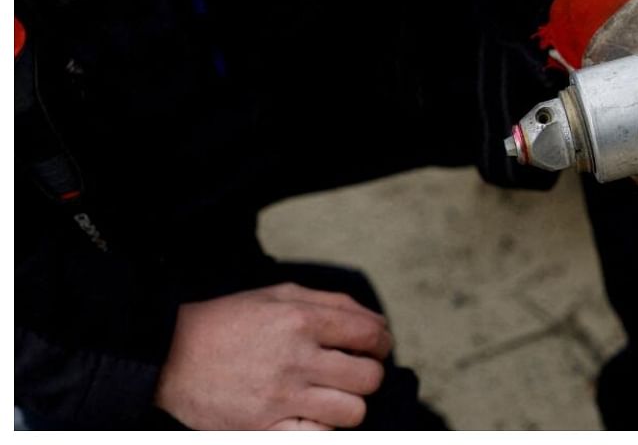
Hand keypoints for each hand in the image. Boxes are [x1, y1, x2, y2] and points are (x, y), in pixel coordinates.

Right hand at [155, 282, 390, 429]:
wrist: (168, 358)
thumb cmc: (228, 323)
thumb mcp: (278, 294)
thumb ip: (332, 303)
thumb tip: (377, 323)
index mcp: (300, 320)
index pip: (370, 335)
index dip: (383, 343)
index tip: (377, 348)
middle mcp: (295, 359)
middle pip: (369, 377)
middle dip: (368, 375)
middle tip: (353, 373)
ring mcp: (280, 398)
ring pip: (352, 411)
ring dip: (349, 405)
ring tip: (331, 396)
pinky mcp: (264, 429)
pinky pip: (319, 437)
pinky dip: (322, 429)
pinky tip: (311, 416)